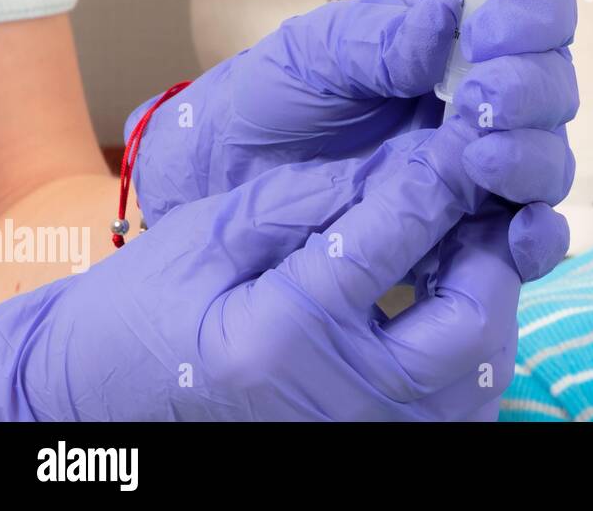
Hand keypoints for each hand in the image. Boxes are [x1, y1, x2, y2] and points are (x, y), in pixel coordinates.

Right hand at [0, 119, 544, 420]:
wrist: (100, 405)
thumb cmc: (146, 309)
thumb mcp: (214, 233)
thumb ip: (315, 196)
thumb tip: (412, 159)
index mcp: (281, 335)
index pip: (392, 240)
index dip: (437, 178)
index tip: (458, 140)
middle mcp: (337, 404)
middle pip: (469, 321)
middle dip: (489, 249)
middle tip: (481, 201)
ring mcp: (363, 441)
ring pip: (481, 369)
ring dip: (492, 298)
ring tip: (470, 245)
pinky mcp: (377, 452)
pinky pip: (463, 405)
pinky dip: (474, 348)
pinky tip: (452, 300)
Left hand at [126, 0, 577, 280]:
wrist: (211, 193)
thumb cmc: (265, 105)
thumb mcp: (313, 55)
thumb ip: (384, 38)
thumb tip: (459, 13)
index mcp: (460, 42)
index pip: (536, 12)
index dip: (533, 16)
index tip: (489, 33)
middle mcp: (487, 106)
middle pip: (553, 91)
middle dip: (530, 91)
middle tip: (482, 98)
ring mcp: (484, 176)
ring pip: (548, 164)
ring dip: (530, 157)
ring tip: (480, 158)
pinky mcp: (472, 243)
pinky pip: (530, 244)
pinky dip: (540, 239)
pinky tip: (520, 233)